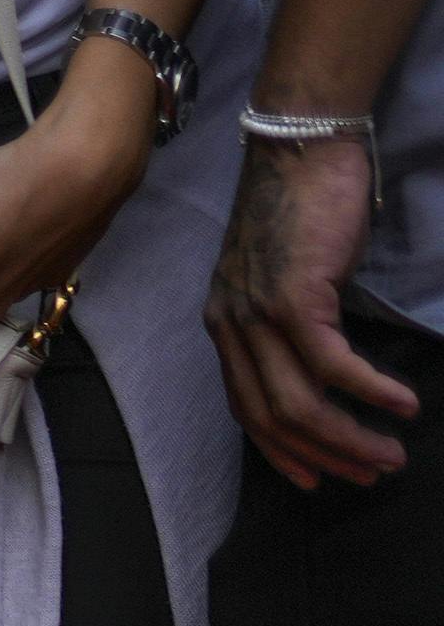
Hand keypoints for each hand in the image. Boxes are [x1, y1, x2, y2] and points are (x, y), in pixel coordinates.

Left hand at [208, 131, 417, 485]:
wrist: (302, 147)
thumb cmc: (305, 207)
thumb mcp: (288, 275)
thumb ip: (292, 323)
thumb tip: (324, 366)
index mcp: (224, 324)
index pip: (244, 407)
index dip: (280, 449)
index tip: (316, 478)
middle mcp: (230, 325)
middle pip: (270, 416)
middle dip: (322, 455)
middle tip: (369, 474)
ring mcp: (258, 314)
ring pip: (299, 402)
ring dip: (349, 436)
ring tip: (390, 454)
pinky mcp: (293, 298)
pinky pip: (332, 366)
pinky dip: (368, 392)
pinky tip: (400, 405)